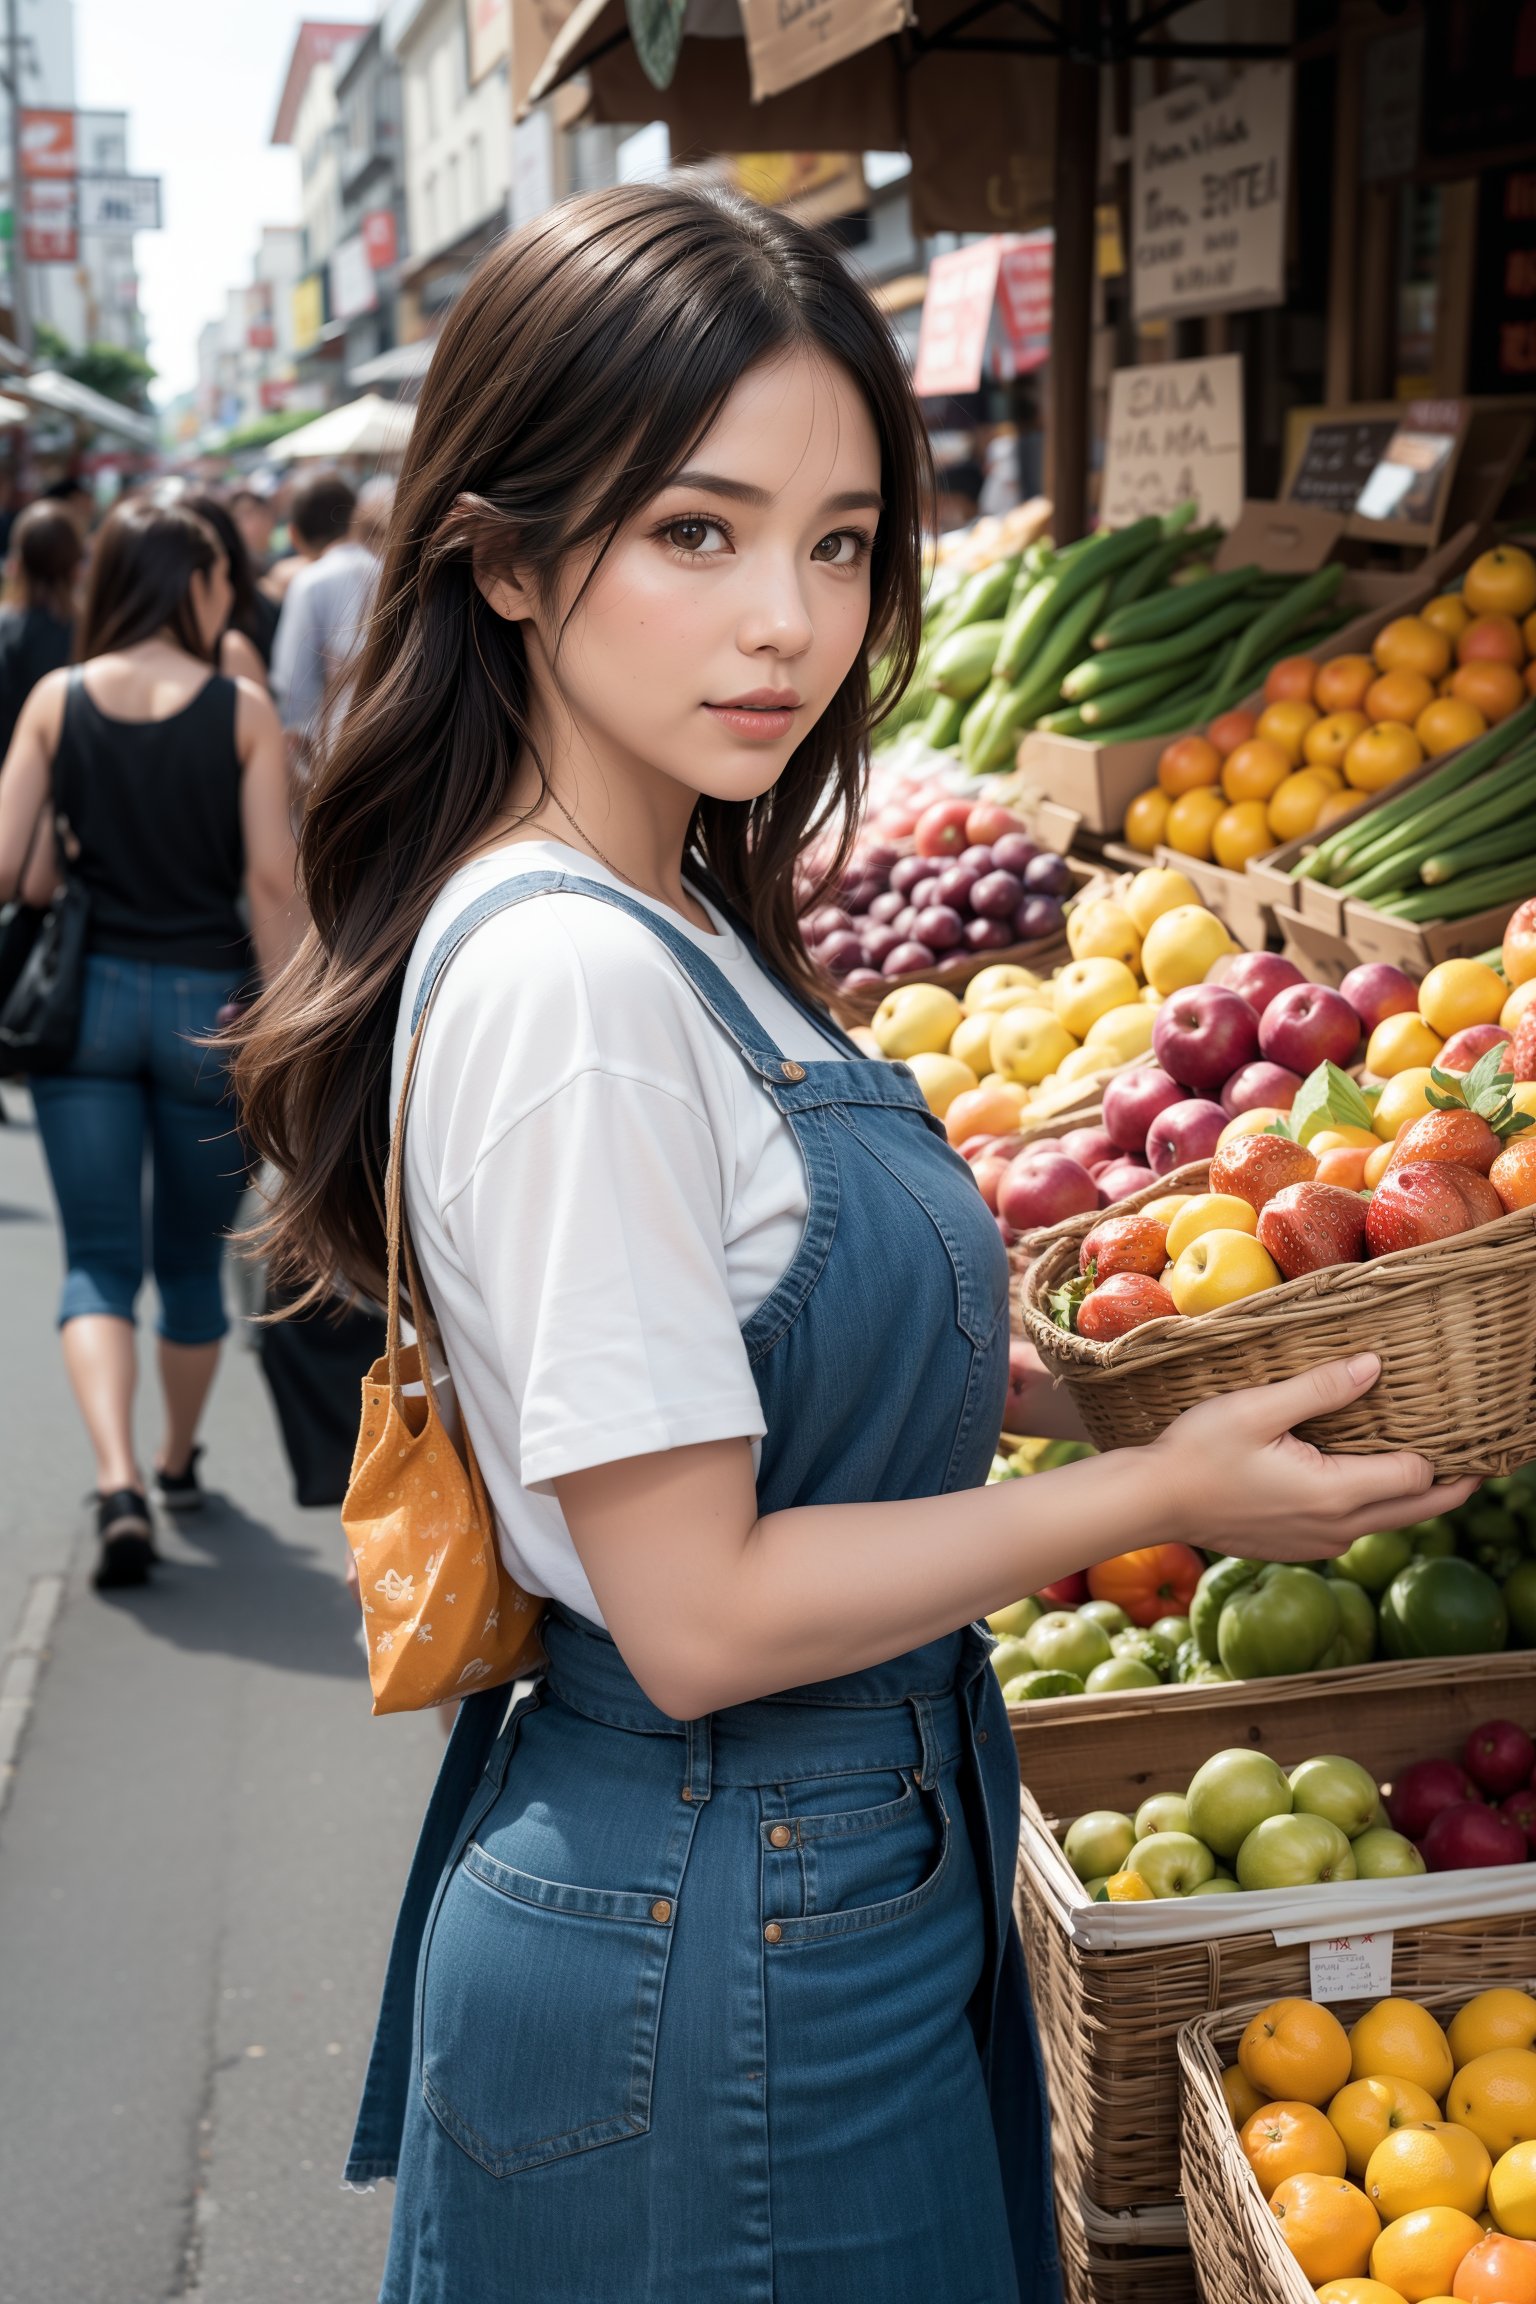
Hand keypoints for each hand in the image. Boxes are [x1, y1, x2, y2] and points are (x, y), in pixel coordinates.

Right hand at [1150, 1353, 1477, 1563]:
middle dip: (1454, 1486)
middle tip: (1484, 1460)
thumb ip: (1321, 1389)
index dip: (1444, 1451)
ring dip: (1411, 1494)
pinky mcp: (1300, 1547)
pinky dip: (1376, 1504)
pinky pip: (1355, 1526)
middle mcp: (1336, 1528)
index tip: (1467, 1427)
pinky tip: (1366, 1474)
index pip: (1417, 1476)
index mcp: (1335, 1493)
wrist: (1153, 1502)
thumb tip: (1376, 1366)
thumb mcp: (1258, 1408)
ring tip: (1426, 1457)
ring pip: (1388, 1521)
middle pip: (1418, 1510)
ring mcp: (1318, 1543)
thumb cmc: (1198, 1451)